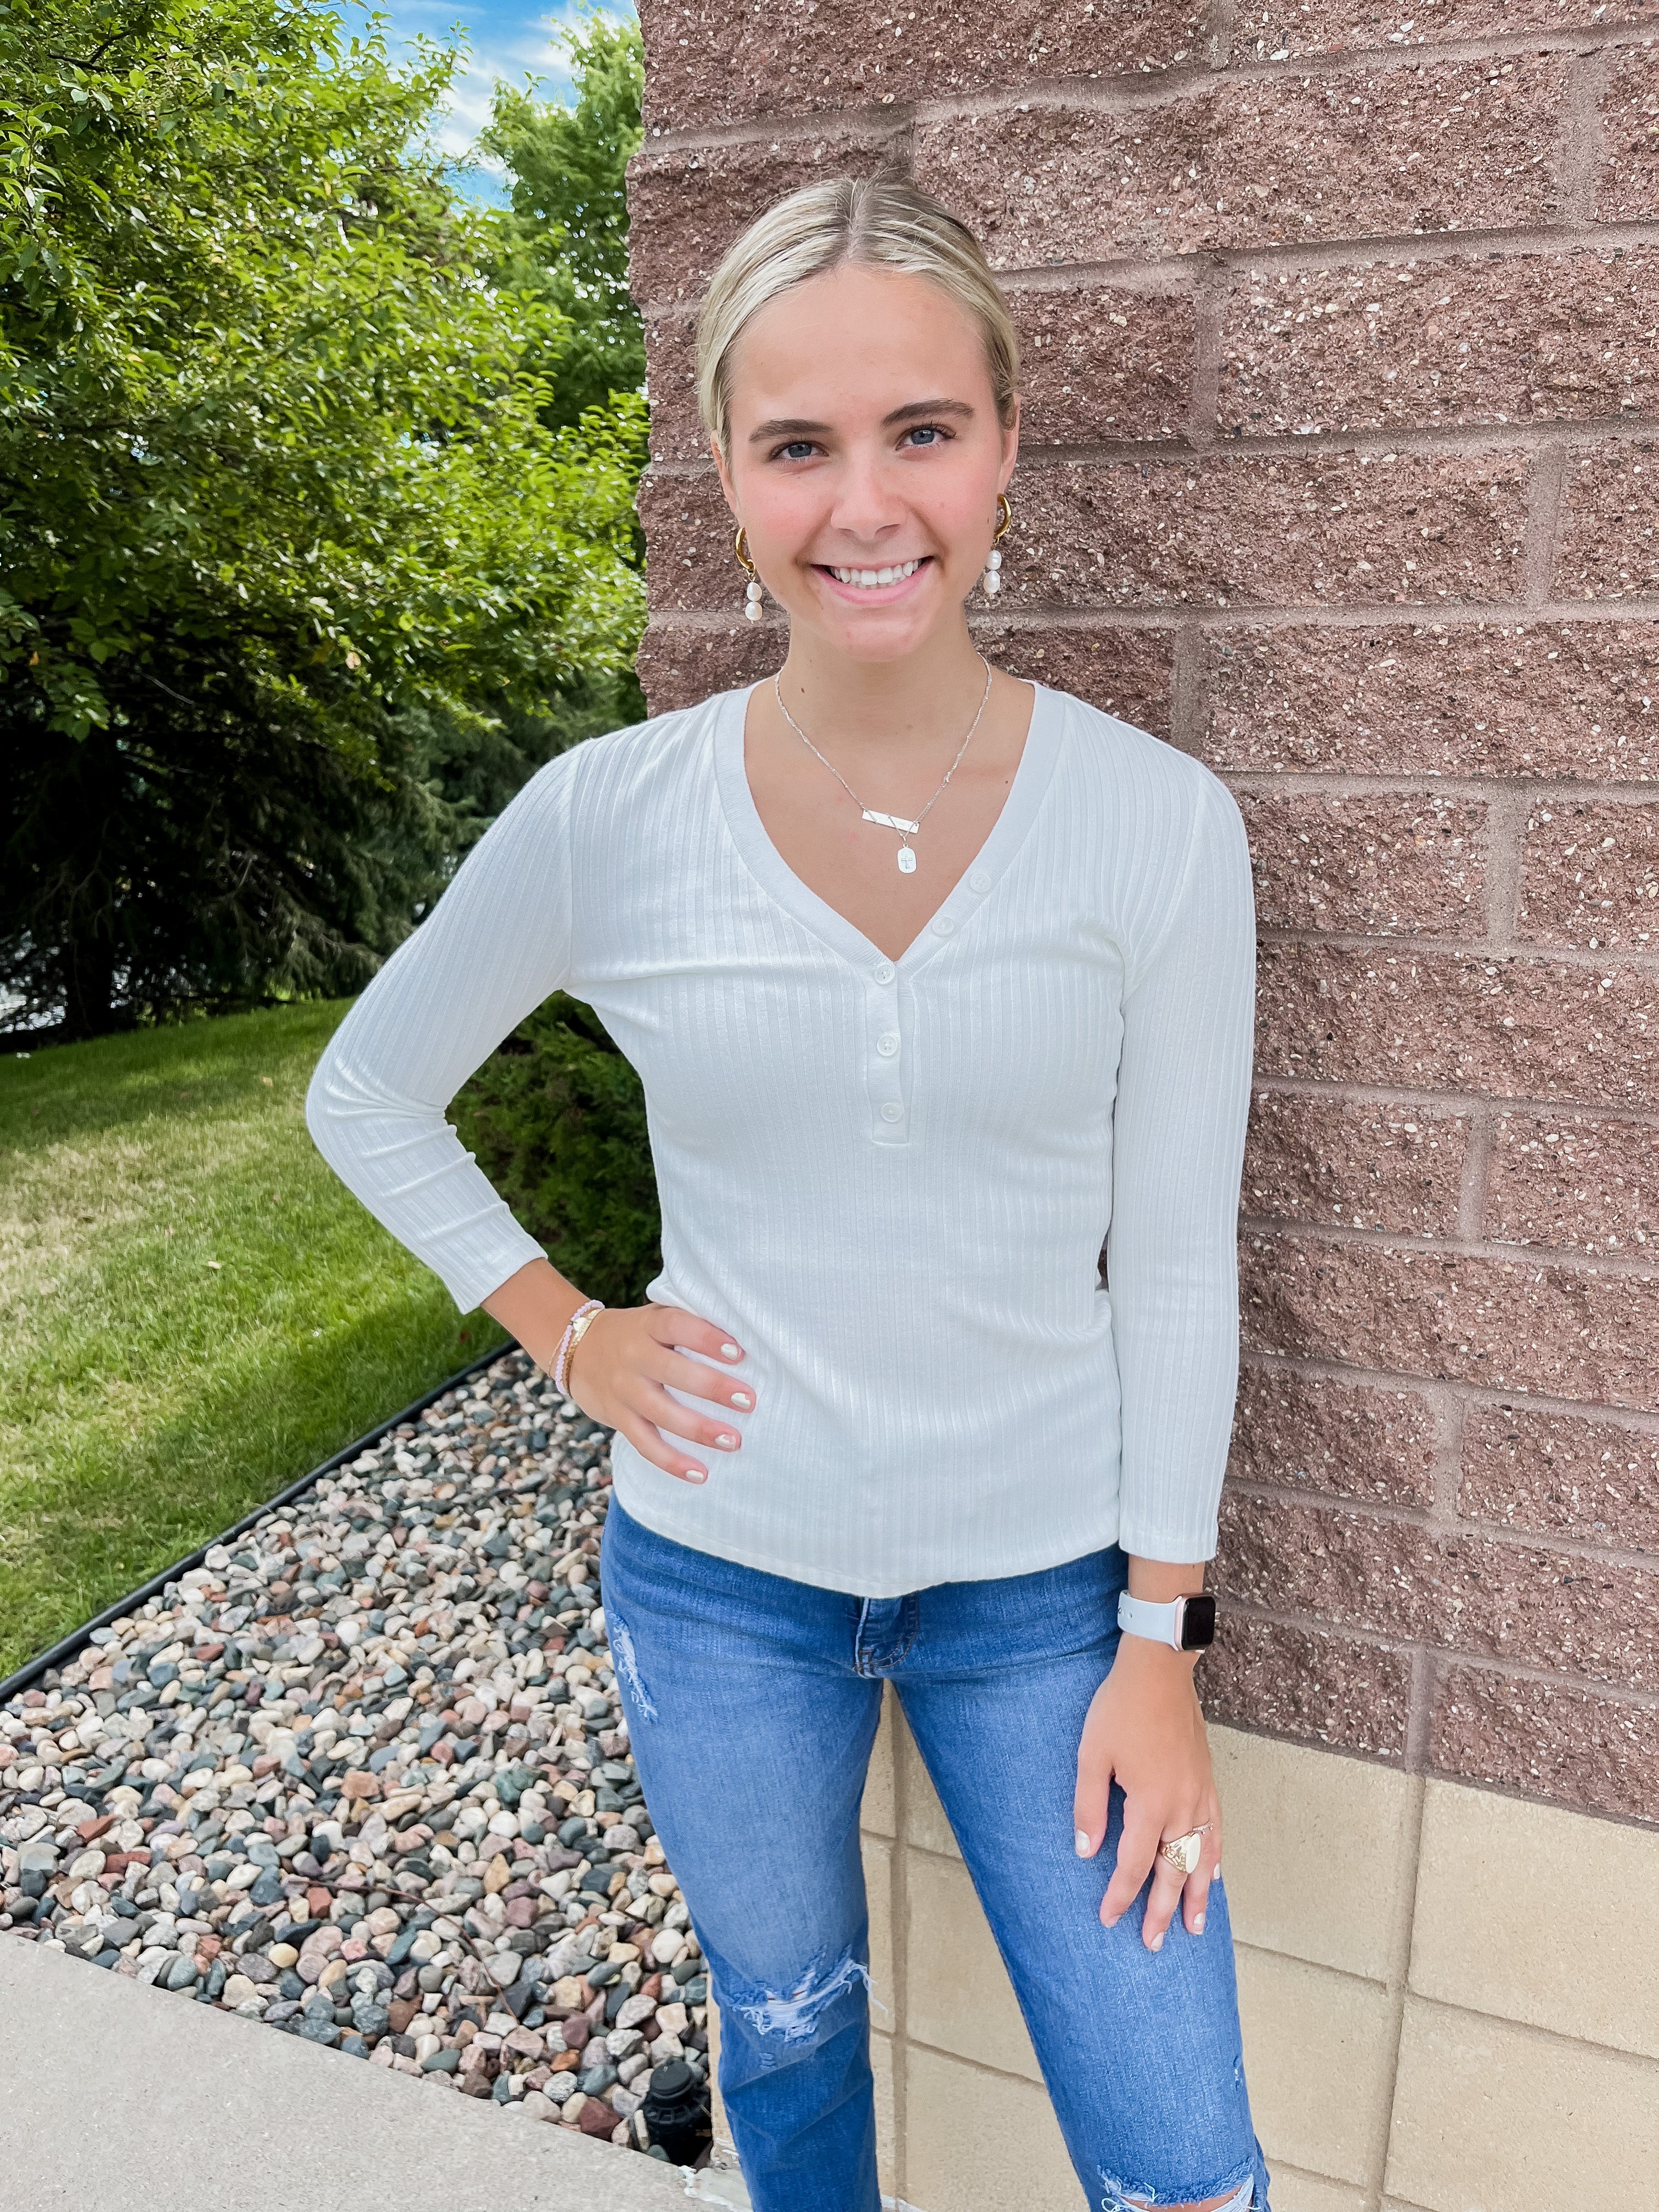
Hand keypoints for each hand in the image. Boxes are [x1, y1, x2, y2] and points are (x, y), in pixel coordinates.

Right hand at [566, 1303, 752, 1484]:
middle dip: (712, 1387)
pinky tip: (700, 1474)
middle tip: (749, 1401)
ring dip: (698, 1429)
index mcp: (648, 1325)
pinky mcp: (617, 1418)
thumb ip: (690, 1323)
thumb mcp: (656, 1317)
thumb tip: (747, 1337)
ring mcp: (623, 1389)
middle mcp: (633, 1355)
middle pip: (672, 1371)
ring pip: (660, 1412)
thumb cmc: (638, 1333)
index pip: (676, 1326)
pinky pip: (644, 1443)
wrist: (578, 1349)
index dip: (706, 1338)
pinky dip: (671, 1461)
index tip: (738, 1353)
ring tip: (733, 1441)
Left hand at [1073, 1634, 1221, 1948]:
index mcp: (1150, 1803)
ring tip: (1194, 1927)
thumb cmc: (1120, 1709)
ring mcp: (1200, 1794)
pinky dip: (1215, 1858)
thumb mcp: (1092, 1755)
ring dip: (1196, 1895)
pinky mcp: (1208, 1779)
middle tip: (1154, 1944)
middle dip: (1161, 1910)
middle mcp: (1182, 1806)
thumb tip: (1086, 1852)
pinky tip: (1213, 1876)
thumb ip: (1090, 1807)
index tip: (1109, 1919)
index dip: (1121, 1895)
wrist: (1158, 1670)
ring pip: (1201, 1857)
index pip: (1135, 1865)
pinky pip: (1216, 1830)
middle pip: (1173, 1871)